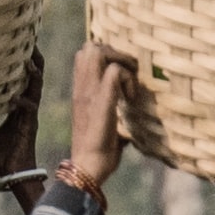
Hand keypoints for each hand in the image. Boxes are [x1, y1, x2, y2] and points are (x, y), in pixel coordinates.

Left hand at [0, 51, 45, 181]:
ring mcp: (29, 112)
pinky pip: (29, 106)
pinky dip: (23, 99)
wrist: (12, 172)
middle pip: (33, 73)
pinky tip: (15, 95)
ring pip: (36, 85)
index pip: (19, 76)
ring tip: (30, 55)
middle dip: (32, 56)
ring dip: (34, 70)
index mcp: (15, 103)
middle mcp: (25, 103)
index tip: (13, 40)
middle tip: (28, 36)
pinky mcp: (30, 123)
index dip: (19, 59)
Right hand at [57, 48, 145, 195]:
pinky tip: (131, 98)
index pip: (85, 54)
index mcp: (81, 91)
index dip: (106, 55)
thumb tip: (133, 113)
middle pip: (91, 47)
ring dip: (120, 61)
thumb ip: (112, 110)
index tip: (121, 76)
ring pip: (99, 52)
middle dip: (115, 53)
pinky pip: (114, 73)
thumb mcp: (104, 123)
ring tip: (130, 82)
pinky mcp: (102, 102)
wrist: (88, 167)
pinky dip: (128, 79)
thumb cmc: (98, 151)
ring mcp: (90, 93)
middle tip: (128, 74)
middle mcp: (82, 88)